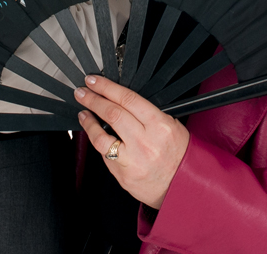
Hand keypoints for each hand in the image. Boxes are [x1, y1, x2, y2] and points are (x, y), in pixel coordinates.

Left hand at [76, 75, 189, 209]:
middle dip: (93, 100)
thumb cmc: (179, 154)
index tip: (93, 81)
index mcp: (159, 125)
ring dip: (88, 122)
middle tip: (82, 92)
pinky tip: (94, 135)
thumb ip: (147, 114)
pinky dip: (97, 142)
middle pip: (112, 114)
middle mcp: (145, 142)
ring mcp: (133, 161)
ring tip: (83, 113)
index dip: (106, 87)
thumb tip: (120, 101)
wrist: (184, 186)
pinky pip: (105, 156)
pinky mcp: (124, 175)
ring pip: (101, 137)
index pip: (127, 99)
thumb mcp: (172, 125)